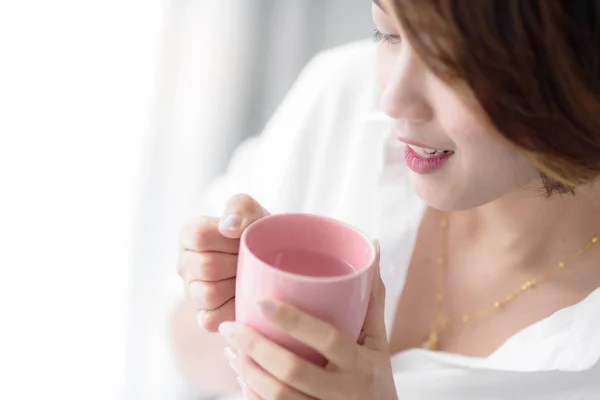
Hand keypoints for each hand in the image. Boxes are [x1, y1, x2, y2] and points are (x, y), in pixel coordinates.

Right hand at [177, 194, 269, 330]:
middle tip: (252, 261)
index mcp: (190, 234)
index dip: (227, 240)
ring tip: (249, 277)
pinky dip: (232, 310)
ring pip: (208, 294)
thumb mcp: (254, 212)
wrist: (279, 262)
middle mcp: (185, 263)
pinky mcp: (205, 317)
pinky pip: (211, 319)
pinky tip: (245, 298)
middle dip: (236, 263)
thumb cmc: (260, 234)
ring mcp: (192, 292)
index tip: (243, 239)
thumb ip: (240, 207)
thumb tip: (229, 227)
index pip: (198, 236)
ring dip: (236, 286)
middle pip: (205, 267)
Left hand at [219, 245, 398, 399]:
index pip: (326, 338)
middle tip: (230, 327)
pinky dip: (252, 395)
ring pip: (277, 396)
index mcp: (362, 364)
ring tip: (231, 349)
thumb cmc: (377, 378)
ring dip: (247, 372)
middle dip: (255, 347)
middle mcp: (345, 393)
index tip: (261, 301)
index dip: (293, 320)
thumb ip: (372, 298)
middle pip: (292, 371)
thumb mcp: (378, 342)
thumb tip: (373, 245)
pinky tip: (241, 377)